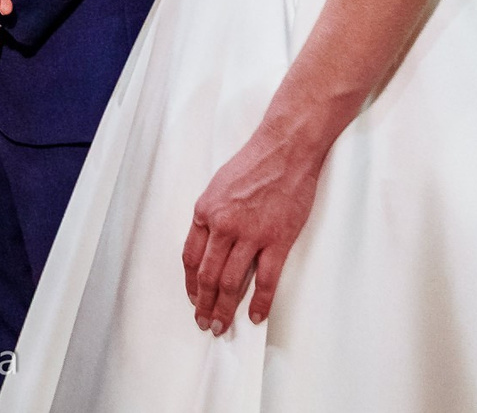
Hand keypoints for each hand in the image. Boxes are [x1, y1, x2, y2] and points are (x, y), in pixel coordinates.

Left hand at [182, 125, 325, 334]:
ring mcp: (250, 235)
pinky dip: (260, 302)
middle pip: (208, 276)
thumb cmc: (253, 163)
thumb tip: (208, 244)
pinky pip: (266, 279)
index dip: (191, 283)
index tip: (194, 298)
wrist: (285, 150)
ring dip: (225, 309)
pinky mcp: (277, 240)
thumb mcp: (218, 186)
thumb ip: (212, 215)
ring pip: (232, 282)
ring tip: (222, 326)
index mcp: (205, 212)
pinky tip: (256, 315)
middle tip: (205, 322)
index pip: (191, 257)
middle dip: (205, 304)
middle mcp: (223, 226)